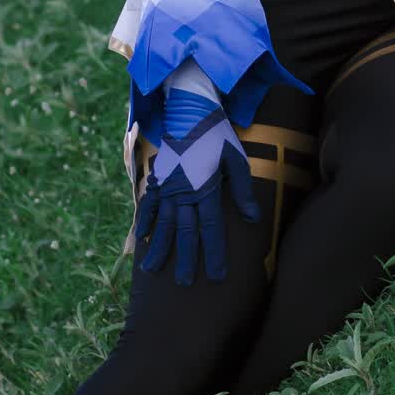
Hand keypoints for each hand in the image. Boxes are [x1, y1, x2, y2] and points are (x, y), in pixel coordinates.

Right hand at [134, 106, 259, 284]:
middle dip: (186, 259)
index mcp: (206, 189)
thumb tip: (254, 219)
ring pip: (164, 223)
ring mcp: (167, 186)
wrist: (189, 110)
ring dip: (160, 248)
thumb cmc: (217, 135)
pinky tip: (141, 240)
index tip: (218, 276)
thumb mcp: (235, 158)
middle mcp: (184, 192)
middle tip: (185, 284)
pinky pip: (148, 205)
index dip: (215, 254)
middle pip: (186, 232)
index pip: (211, 228)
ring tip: (154, 271)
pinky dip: (144, 223)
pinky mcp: (157, 179)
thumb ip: (242, 190)